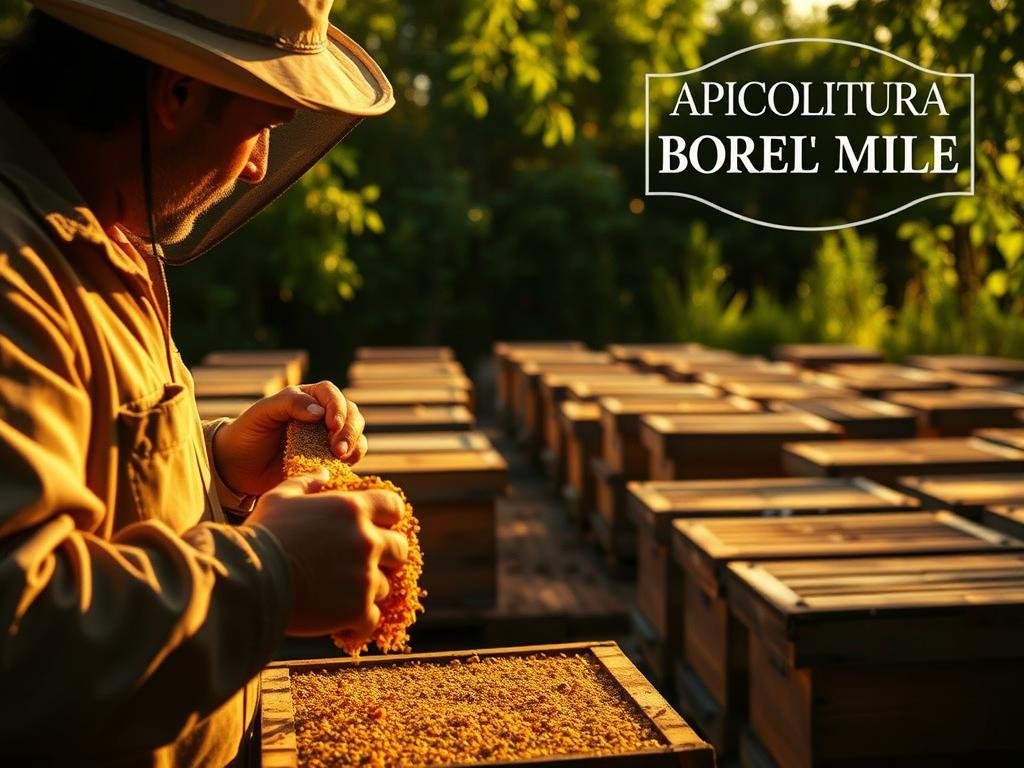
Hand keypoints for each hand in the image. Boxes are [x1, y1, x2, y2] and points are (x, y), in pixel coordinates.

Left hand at [211, 381, 367, 496]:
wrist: (237, 468)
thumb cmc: (247, 434)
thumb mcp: (262, 413)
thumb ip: (289, 403)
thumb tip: (319, 411)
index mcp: (306, 398)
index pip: (330, 395)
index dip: (337, 408)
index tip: (333, 425)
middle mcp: (321, 415)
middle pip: (350, 414)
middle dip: (349, 429)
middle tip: (338, 449)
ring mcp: (327, 438)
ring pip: (356, 434)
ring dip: (355, 444)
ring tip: (341, 458)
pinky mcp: (329, 459)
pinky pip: (352, 456)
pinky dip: (353, 459)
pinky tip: (342, 466)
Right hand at [247, 470, 408, 638]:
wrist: (250, 581)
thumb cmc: (262, 537)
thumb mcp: (280, 498)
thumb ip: (306, 483)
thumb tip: (323, 473)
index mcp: (352, 509)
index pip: (394, 506)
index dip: (389, 518)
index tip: (379, 527)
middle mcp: (366, 540)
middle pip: (400, 549)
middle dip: (386, 557)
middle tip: (362, 566)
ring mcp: (366, 576)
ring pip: (384, 586)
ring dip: (367, 591)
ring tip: (339, 596)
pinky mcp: (359, 609)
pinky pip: (371, 619)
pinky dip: (358, 623)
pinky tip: (341, 624)